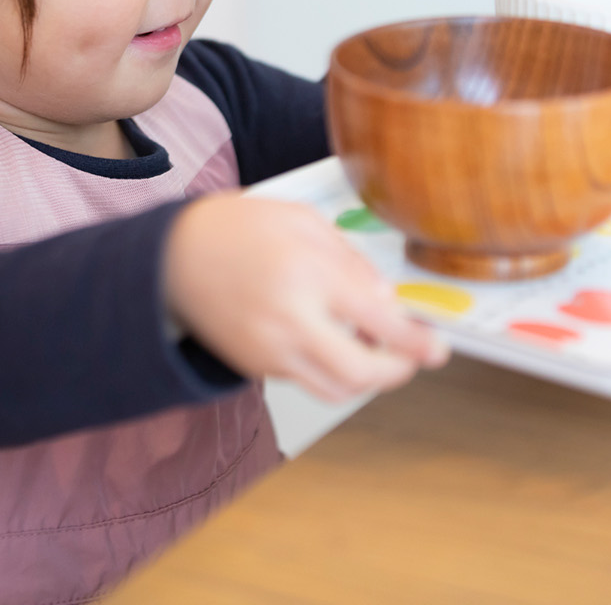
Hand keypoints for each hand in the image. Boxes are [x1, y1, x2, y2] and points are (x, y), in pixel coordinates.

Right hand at [163, 194, 448, 402]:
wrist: (172, 257)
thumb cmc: (236, 229)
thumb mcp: (302, 221)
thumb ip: (351, 260)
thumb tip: (386, 301)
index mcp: (308, 276)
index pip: (381, 323)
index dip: (418, 342)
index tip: (438, 347)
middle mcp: (291, 320)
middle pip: (361, 373)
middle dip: (398, 371)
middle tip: (414, 358)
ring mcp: (270, 350)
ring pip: (335, 388)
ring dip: (366, 378)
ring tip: (375, 352)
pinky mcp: (255, 366)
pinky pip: (306, 379)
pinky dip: (330, 368)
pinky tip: (333, 342)